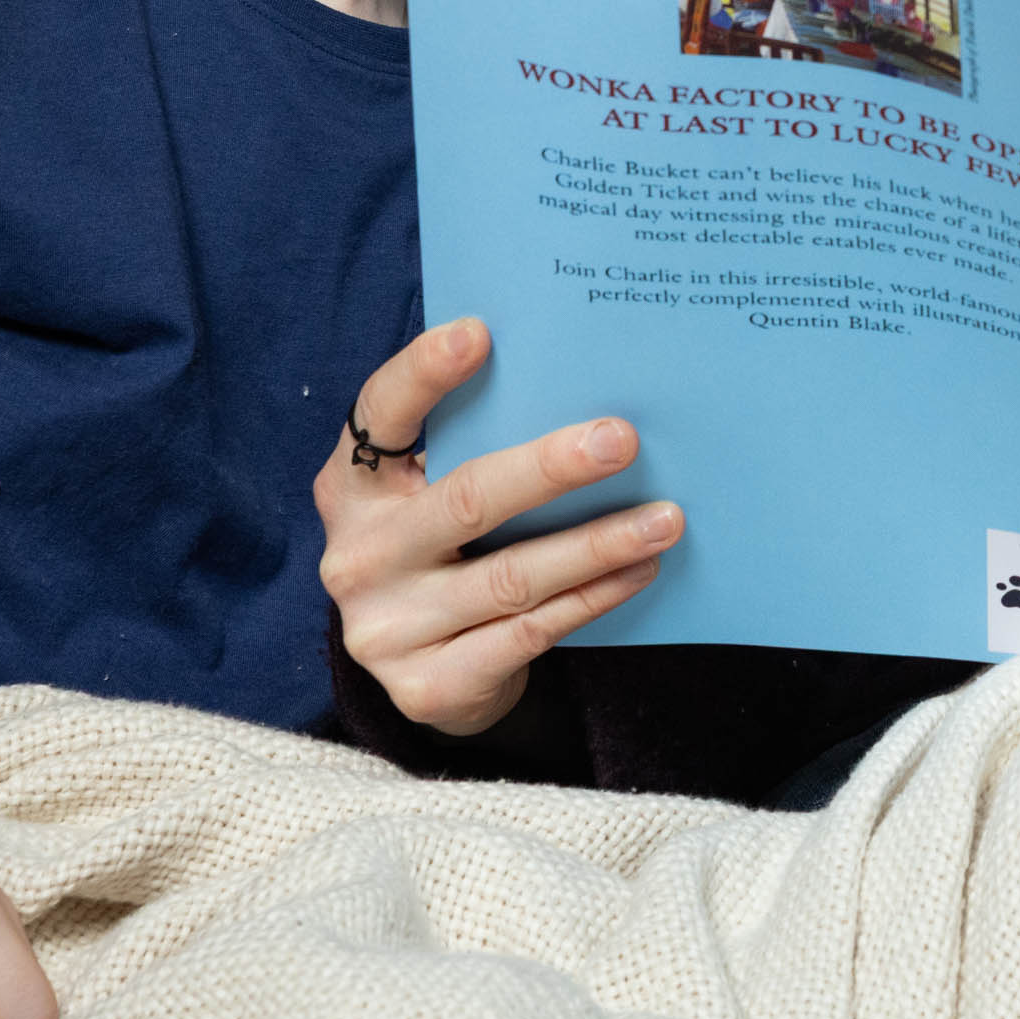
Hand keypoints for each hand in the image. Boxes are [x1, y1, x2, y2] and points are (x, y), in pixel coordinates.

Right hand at [316, 320, 680, 736]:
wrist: (424, 669)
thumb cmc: (444, 548)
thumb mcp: (431, 492)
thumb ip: (471, 443)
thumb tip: (578, 375)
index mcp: (353, 487)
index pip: (379, 414)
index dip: (423, 372)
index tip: (480, 332)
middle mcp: (358, 555)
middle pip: (466, 501)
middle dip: (550, 469)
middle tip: (622, 440)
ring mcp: (387, 627)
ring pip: (512, 577)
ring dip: (598, 544)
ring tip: (665, 519)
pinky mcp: (427, 686)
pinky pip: (529, 633)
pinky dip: (592, 598)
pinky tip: (639, 570)